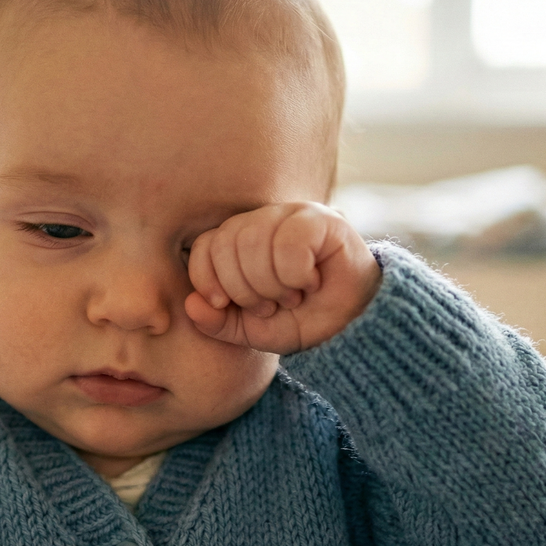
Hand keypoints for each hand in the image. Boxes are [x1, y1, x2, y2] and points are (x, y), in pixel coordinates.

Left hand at [184, 202, 381, 354]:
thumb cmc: (304, 321)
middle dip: (244, 288)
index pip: (205, 244)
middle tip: (270, 305)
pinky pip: (288, 242)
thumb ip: (217, 322)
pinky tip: (311, 283)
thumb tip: (192, 305)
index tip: (226, 304)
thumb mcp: (252, 330)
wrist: (353, 329)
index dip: (208, 278)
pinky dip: (295, 274)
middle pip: (226, 242)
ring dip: (270, 284)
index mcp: (241, 240)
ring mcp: (292, 215)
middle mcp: (263, 220)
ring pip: (253, 241)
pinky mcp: (322, 219)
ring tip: (292, 297)